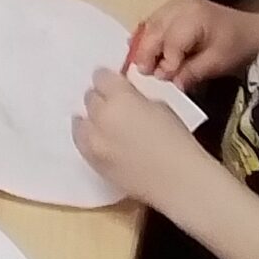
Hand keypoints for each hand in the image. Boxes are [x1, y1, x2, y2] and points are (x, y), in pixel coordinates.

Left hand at [73, 69, 206, 211]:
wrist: (178, 182)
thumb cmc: (177, 142)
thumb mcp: (160, 106)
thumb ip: (136, 97)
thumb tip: (126, 96)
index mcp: (120, 97)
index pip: (101, 77)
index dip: (109, 80)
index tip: (115, 84)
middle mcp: (101, 116)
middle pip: (90, 97)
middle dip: (101, 99)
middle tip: (114, 106)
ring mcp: (94, 141)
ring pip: (80, 121)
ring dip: (92, 120)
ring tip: (105, 124)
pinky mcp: (92, 162)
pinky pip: (82, 143)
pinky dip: (89, 139)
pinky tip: (101, 140)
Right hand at [128, 0, 258, 89]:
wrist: (251, 30)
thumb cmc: (237, 45)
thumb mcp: (217, 63)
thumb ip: (192, 72)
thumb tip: (170, 82)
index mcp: (194, 16)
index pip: (171, 41)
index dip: (165, 62)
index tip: (161, 79)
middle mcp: (180, 5)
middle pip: (155, 29)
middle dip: (147, 52)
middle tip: (142, 73)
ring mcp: (175, 3)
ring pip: (151, 24)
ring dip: (144, 44)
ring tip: (140, 64)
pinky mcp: (174, 7)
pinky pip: (154, 20)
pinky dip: (147, 35)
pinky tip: (140, 48)